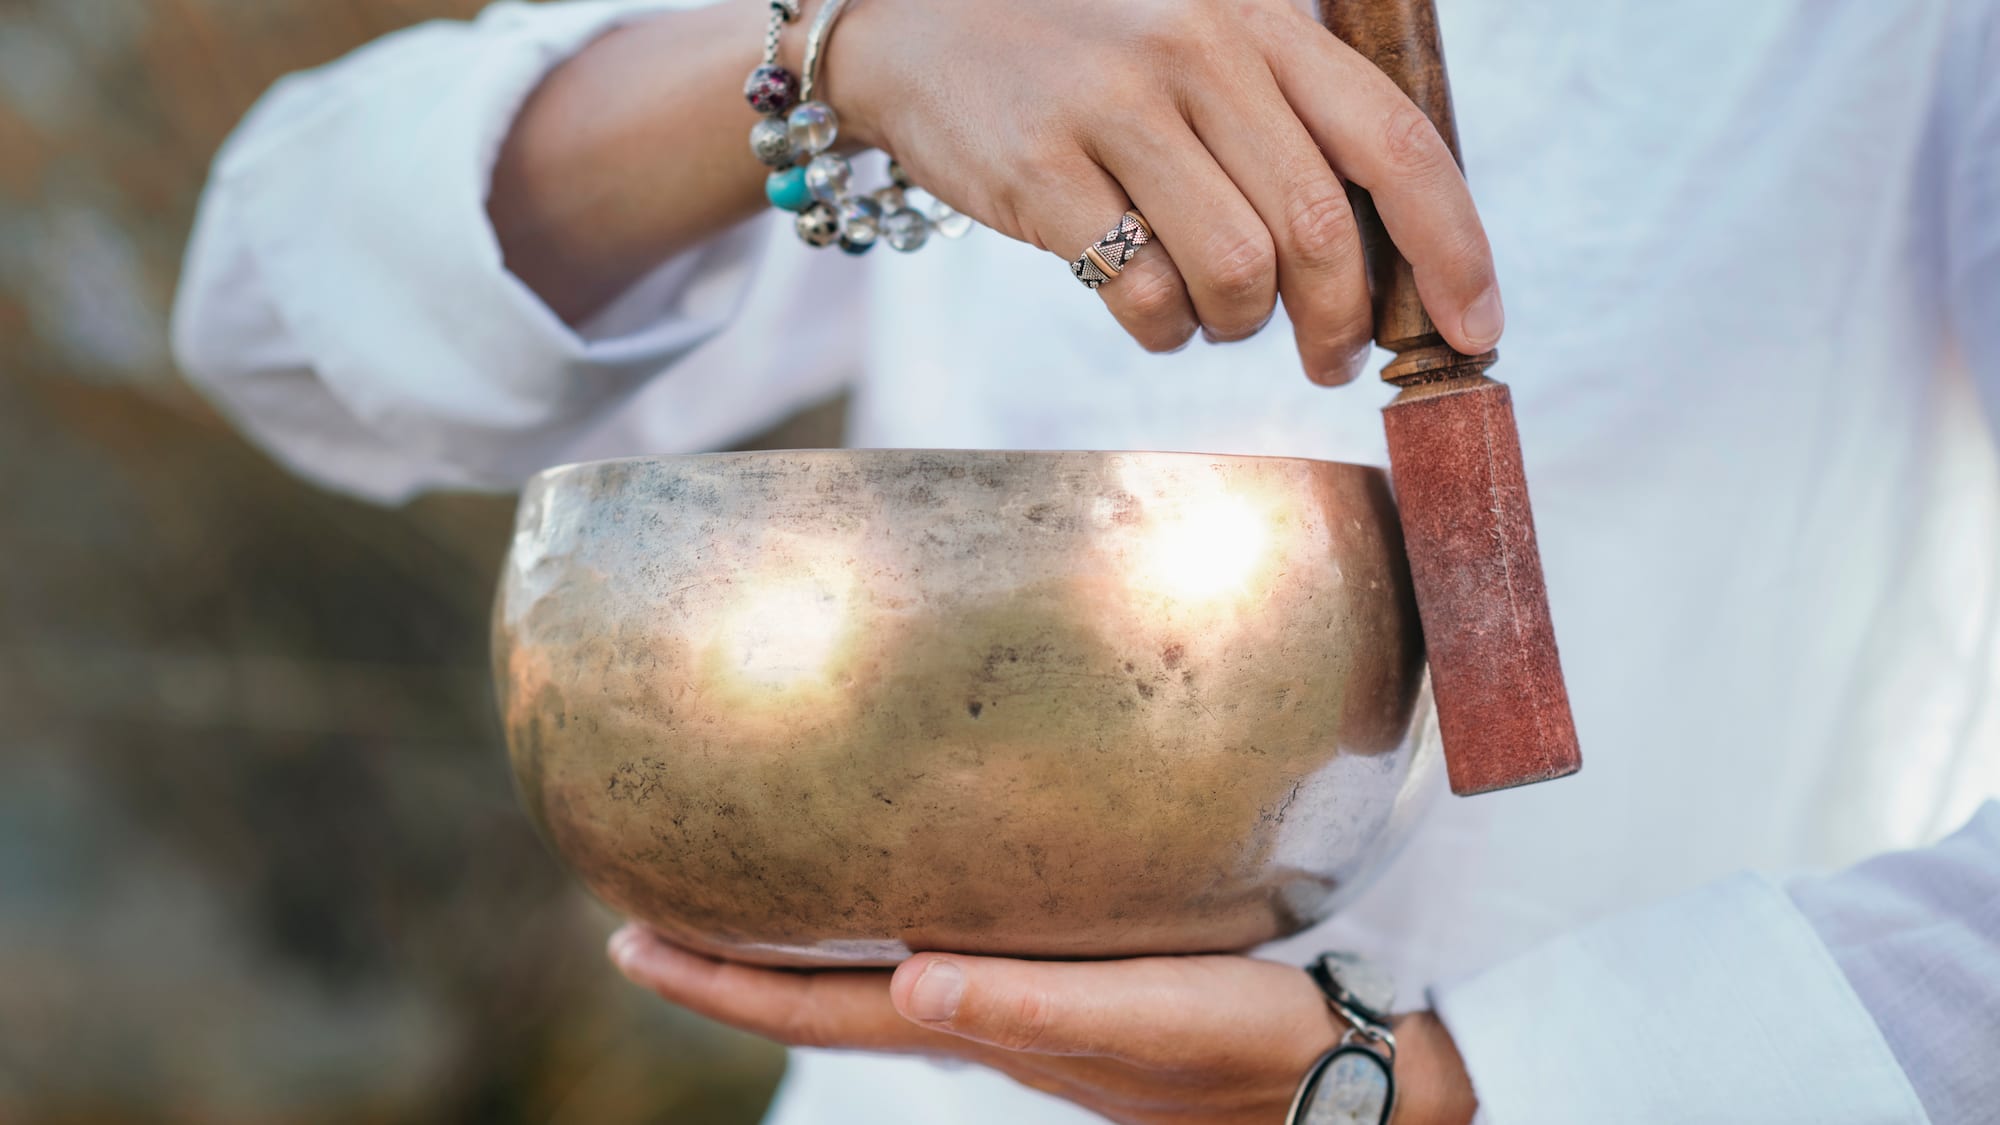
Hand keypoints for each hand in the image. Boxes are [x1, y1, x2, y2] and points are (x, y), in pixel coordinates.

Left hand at [608, 925, 1477, 1124]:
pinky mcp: (1073, 977)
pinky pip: (943, 946)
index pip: (817, 1013)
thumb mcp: (1143, 1021)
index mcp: (983, 1030)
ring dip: (796, 944)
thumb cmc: (1249, 1049)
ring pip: (875, 976)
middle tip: (648, 913)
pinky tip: (902, 884)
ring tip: (742, 894)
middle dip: (732, 963)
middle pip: (823, 997)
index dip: (719, 986)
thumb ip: (1030, 1009)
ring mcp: (1024, 1004)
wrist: (1343, 1078)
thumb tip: (906, 980)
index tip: (625, 943)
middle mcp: (985, 1019)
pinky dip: (884, 922)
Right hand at [827, 0, 1501, 380]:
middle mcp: (1198, 51)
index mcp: (1260, 22)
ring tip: (1212, 314)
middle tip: (1329, 358)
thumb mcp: (1202, 46)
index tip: (1475, 330)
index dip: (1453, 250)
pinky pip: (1142, 296)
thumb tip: (1395, 259)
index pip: (1395, 143)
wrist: (918, 22)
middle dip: (1343, 322)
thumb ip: (1288, 121)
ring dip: (1240, 326)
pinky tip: (1149, 309)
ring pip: (1238, 273)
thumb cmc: (1086, 56)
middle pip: (1322, 229)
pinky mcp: (1042, 169)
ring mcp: (1116, 107)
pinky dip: (1163, 331)